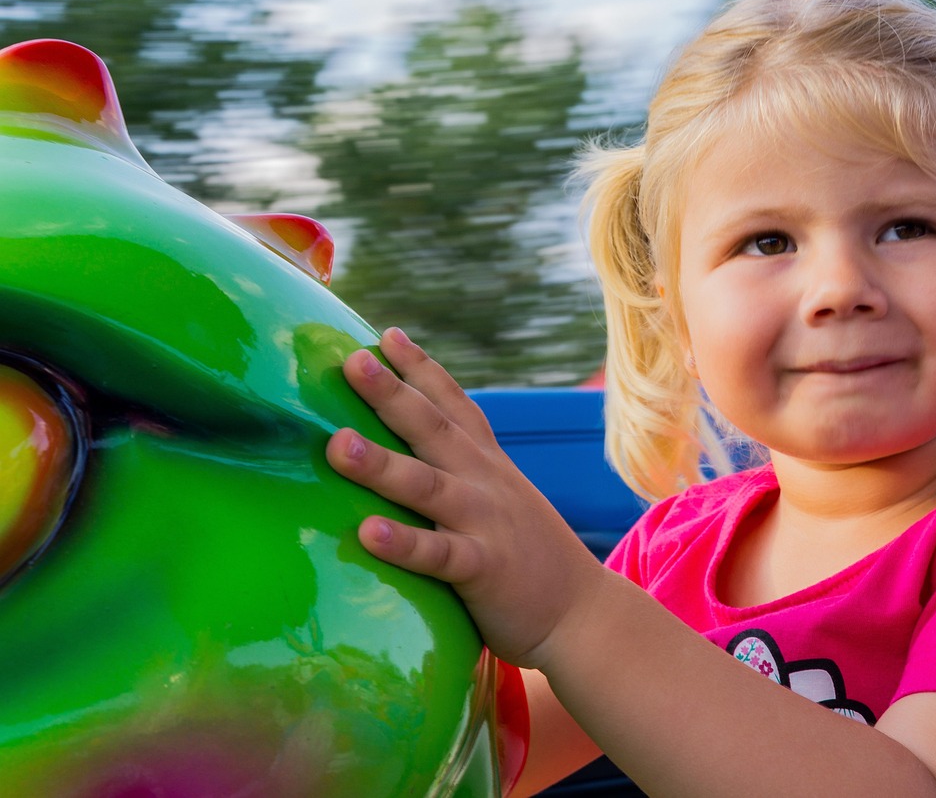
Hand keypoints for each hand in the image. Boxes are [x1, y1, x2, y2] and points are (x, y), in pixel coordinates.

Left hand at [325, 328, 605, 667]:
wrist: (584, 612)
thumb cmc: (527, 557)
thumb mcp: (500, 498)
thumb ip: (461, 472)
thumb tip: (404, 453)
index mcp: (486, 462)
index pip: (452, 404)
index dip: (420, 368)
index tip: (386, 335)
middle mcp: (484, 481)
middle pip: (432, 428)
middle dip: (392, 393)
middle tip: (353, 361)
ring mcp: (485, 522)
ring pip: (426, 486)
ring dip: (381, 463)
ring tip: (338, 443)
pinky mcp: (484, 569)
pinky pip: (439, 555)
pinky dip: (405, 543)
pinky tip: (368, 533)